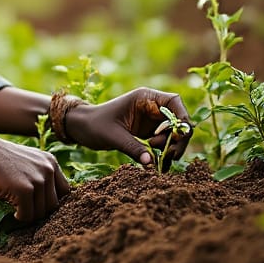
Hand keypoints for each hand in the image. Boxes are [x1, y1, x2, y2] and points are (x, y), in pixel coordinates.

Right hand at [0, 136, 70, 222]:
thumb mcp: (27, 161)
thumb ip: (40, 174)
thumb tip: (47, 201)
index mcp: (51, 162)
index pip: (65, 192)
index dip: (51, 200)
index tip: (38, 203)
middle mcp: (48, 170)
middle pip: (54, 205)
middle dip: (39, 209)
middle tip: (25, 208)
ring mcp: (38, 181)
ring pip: (41, 213)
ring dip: (29, 214)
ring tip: (17, 207)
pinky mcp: (25, 191)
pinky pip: (27, 216)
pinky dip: (19, 218)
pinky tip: (12, 211)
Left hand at [63, 87, 192, 165]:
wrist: (81, 128)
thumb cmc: (94, 125)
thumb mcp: (113, 136)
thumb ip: (133, 148)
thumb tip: (151, 163)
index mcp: (145, 98)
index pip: (174, 102)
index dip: (182, 118)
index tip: (178, 136)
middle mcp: (152, 107)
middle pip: (178, 120)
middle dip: (178, 138)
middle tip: (168, 154)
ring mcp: (151, 120)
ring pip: (174, 133)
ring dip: (172, 147)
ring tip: (160, 159)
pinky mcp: (149, 133)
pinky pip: (164, 142)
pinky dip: (165, 153)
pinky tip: (158, 164)